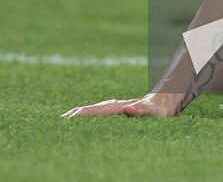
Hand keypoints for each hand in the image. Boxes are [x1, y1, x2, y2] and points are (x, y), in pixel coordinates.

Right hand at [62, 92, 182, 118]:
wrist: (165, 100)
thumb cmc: (158, 109)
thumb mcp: (150, 111)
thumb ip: (140, 110)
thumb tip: (127, 109)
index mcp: (117, 108)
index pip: (94, 111)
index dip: (80, 116)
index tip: (66, 120)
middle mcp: (114, 106)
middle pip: (90, 110)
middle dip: (74, 116)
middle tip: (57, 122)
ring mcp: (115, 108)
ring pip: (93, 111)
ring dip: (78, 116)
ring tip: (63, 121)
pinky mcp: (117, 111)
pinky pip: (98, 114)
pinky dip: (86, 116)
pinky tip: (81, 121)